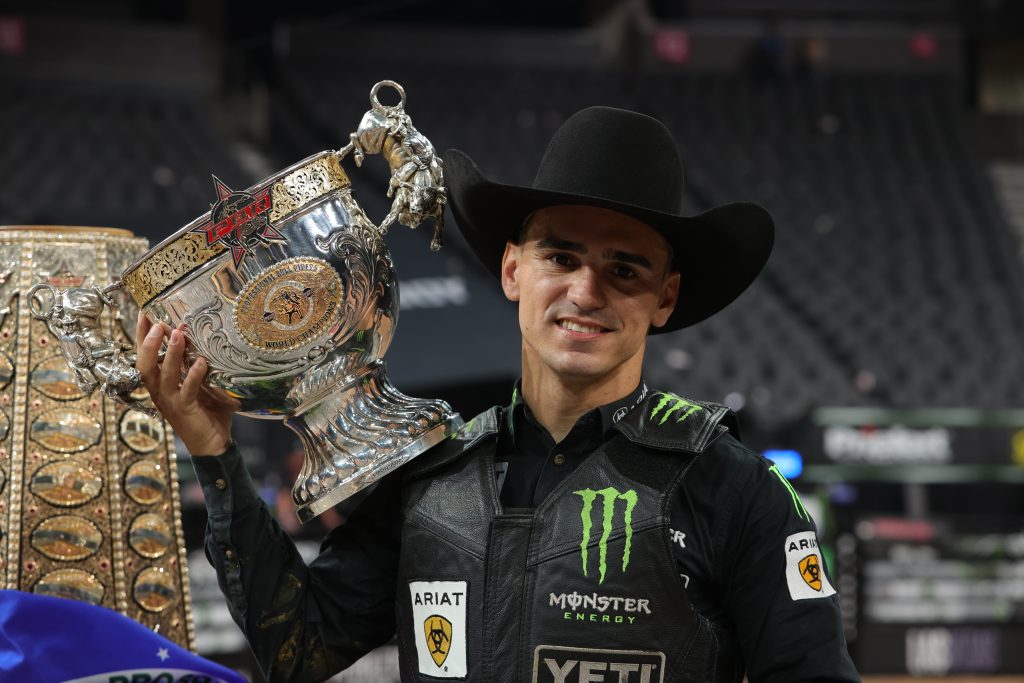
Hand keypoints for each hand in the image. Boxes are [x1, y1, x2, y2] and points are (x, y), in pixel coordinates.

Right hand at [136, 312, 238, 455]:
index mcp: (160, 382)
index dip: (142, 334)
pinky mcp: (185, 410)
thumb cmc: (206, 409)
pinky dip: (193, 376)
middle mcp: (160, 391)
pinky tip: (200, 362)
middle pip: (144, 364)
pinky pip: (187, 391)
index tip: (144, 311)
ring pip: (164, 376)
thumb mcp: (200, 381)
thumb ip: (197, 361)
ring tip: (177, 333)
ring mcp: (171, 401)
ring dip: (170, 354)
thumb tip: (205, 333)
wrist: (213, 443)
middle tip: (158, 322)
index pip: (146, 355)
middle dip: (149, 342)